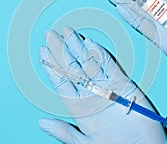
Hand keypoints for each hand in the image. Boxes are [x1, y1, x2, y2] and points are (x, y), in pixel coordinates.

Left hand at [39, 27, 166, 143]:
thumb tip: (42, 123)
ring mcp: (106, 87)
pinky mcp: (123, 84)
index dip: (52, 67)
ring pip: (89, 63)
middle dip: (61, 51)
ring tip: (67, 33)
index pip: (62, 82)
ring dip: (78, 48)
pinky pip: (110, 66)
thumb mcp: (85, 143)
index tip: (42, 52)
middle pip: (73, 69)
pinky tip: (90, 44)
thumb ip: (65, 132)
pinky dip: (101, 55)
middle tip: (50, 34)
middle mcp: (91, 94)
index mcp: (79, 108)